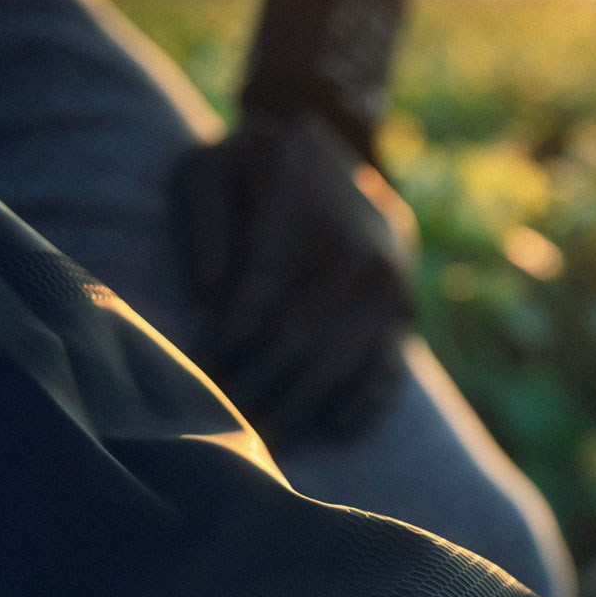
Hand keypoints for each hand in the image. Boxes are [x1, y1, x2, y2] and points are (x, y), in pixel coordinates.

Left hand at [170, 112, 415, 445]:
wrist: (341, 145)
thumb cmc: (258, 161)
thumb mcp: (215, 161)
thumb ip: (207, 217)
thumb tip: (210, 291)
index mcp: (305, 221)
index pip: (258, 302)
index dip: (224, 349)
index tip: (192, 382)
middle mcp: (353, 262)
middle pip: (299, 345)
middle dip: (255, 395)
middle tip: (217, 438)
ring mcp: (385, 291)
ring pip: (342, 363)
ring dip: (301, 410)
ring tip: (265, 451)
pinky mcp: (404, 312)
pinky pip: (392, 365)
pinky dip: (367, 399)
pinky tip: (336, 427)